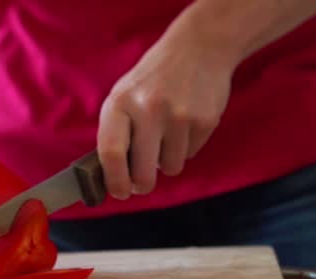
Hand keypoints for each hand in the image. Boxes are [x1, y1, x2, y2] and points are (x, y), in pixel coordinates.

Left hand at [97, 25, 233, 199]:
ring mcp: (178, 116)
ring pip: (170, 168)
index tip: (119, 192)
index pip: (111, 153)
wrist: (198, 48)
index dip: (114, 181)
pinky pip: (190, 155)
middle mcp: (148, 109)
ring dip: (167, 160)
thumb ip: (116, 132)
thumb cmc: (153, 79)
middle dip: (142, 186)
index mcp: (120, 103)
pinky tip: (185, 123)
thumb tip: (112, 177)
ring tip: (167, 133)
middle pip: (143, 173)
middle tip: (142, 184)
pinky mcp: (204, 121)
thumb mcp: (124, 96)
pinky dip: (186, 147)